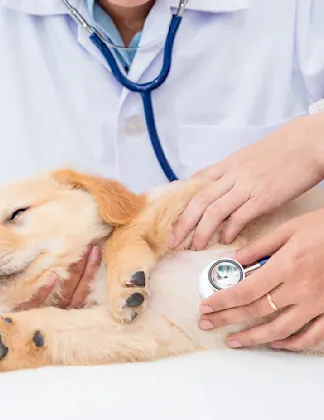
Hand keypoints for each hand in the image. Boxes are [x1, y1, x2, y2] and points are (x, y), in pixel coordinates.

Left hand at [15, 246, 101, 310]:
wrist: (8, 335)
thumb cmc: (31, 315)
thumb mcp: (50, 304)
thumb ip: (62, 288)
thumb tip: (75, 257)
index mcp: (66, 311)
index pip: (84, 290)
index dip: (91, 270)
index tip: (96, 250)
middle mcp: (59, 314)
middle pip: (77, 289)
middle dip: (86, 267)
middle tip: (92, 246)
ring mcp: (44, 315)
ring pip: (63, 294)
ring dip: (73, 274)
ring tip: (78, 255)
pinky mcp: (26, 314)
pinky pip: (36, 303)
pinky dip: (44, 291)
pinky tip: (52, 276)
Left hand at [171, 114, 323, 250]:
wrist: (307, 143)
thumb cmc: (280, 149)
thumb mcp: (246, 156)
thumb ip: (228, 171)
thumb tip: (215, 184)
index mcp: (226, 165)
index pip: (195, 184)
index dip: (180, 202)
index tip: (171, 217)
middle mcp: (231, 176)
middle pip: (198, 201)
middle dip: (183, 223)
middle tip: (173, 240)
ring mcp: (246, 187)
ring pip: (214, 211)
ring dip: (201, 232)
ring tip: (195, 246)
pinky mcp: (263, 198)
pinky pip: (239, 217)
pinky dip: (229, 230)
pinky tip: (225, 240)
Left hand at [198, 209, 323, 351]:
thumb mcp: (289, 229)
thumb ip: (260, 246)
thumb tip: (235, 260)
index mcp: (286, 266)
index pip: (245, 290)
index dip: (222, 301)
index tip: (206, 306)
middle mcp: (300, 289)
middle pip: (256, 311)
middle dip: (227, 319)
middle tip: (207, 324)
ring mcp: (317, 304)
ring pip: (280, 329)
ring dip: (253, 337)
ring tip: (233, 341)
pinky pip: (311, 335)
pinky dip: (292, 343)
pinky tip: (275, 343)